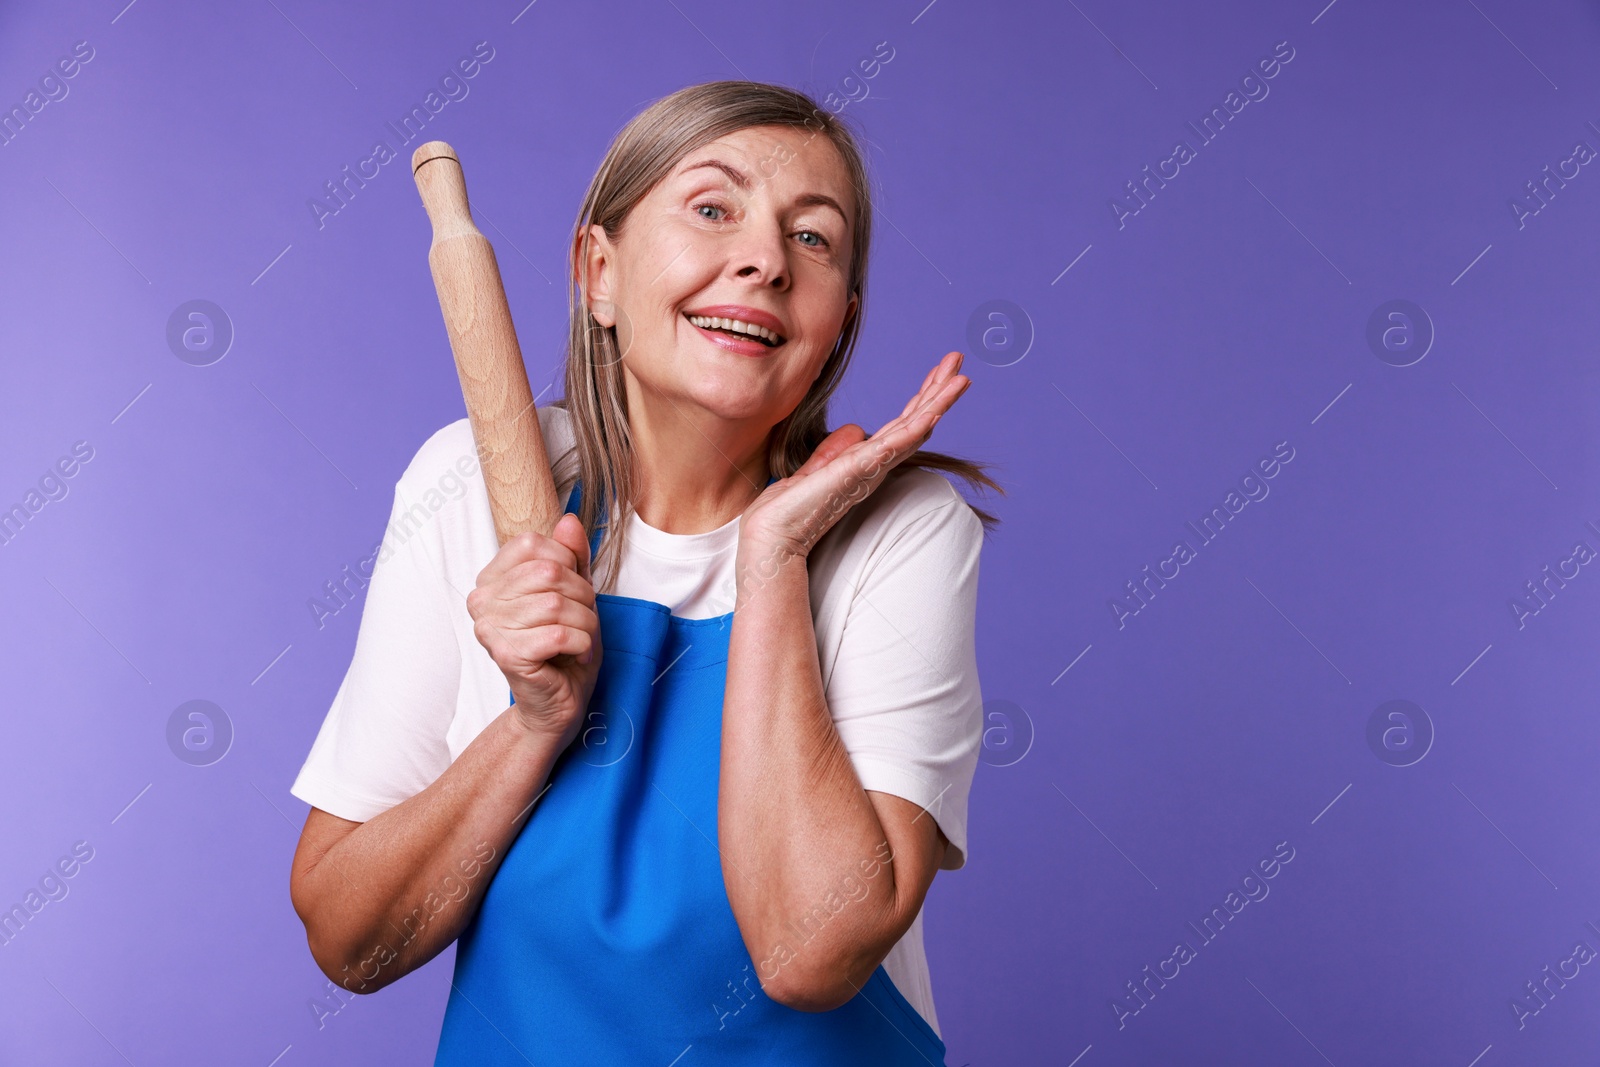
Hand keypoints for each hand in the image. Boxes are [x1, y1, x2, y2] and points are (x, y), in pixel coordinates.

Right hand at [467, 512, 601, 747]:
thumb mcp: (576, 593)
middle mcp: (481, 599)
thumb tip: (569, 520)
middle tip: (582, 621)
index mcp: (492, 578)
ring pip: (557, 604)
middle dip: (583, 597)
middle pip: (549, 573)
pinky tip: (576, 654)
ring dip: (585, 624)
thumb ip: (572, 557)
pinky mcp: (506, 654)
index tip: (571, 592)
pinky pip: (559, 634)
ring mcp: (489, 627)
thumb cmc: (564, 647)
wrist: (558, 700)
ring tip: (581, 639)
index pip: (534, 544)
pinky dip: (582, 644)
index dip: (566, 563)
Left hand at [739, 351, 970, 568]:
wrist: (773, 535)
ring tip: (962, 377)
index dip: (920, 398)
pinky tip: (935, 409)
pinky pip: (897, 444)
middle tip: (958, 361)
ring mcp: (872, 467)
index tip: (936, 372)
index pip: (900, 424)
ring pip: (915, 428)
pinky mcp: (862, 469)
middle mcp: (875, 465)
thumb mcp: (814, 469)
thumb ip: (833, 451)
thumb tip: (854, 430)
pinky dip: (918, 425)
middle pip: (915, 421)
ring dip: (939, 402)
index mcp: (865, 462)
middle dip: (938, 390)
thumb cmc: (788, 509)